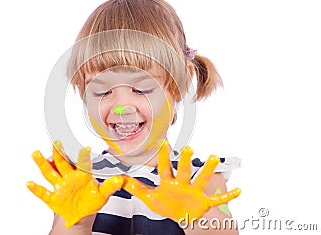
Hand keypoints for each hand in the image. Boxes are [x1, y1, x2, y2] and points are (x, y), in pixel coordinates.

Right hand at [27, 141, 123, 227]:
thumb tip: (119, 180)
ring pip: (50, 173)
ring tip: (36, 154)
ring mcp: (60, 186)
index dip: (84, 157)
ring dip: (43, 164)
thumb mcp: (102, 194)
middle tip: (57, 142)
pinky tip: (29, 183)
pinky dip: (36, 189)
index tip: (85, 149)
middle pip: (63, 163)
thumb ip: (110, 187)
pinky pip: (43, 193)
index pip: (83, 164)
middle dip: (59, 153)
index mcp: (82, 175)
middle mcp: (69, 177)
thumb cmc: (90, 201)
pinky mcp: (53, 198)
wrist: (80, 214)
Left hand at [122, 141, 239, 222]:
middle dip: (185, 161)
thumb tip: (120, 179)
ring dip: (207, 170)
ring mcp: (195, 192)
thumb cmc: (165, 205)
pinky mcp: (204, 202)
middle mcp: (183, 184)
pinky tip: (239, 190)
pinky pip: (218, 199)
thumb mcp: (149, 198)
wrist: (179, 217)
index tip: (161, 142)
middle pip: (184, 171)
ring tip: (213, 157)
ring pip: (201, 179)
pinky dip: (228, 196)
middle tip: (187, 148)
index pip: (164, 168)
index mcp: (169, 182)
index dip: (162, 156)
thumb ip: (135, 188)